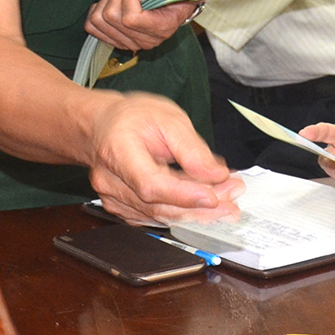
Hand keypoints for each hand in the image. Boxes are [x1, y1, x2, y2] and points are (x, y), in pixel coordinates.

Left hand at [83, 0, 197, 50]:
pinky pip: (91, 26)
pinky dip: (96, 10)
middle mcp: (143, 41)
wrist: (177, 12)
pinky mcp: (115, 41)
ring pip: (98, 19)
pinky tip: (110, 4)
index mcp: (160, 29)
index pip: (130, 19)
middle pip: (110, 16)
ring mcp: (128, 43)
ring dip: (107, 0)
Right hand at [84, 91, 243, 224]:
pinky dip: (184, 211)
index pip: (150, 184)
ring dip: (198, 211)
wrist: (101, 126)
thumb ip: (192, 148)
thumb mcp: (168, 118)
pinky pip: (156, 216)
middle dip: (201, 206)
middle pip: (159, 205)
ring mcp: (113, 199)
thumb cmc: (131, 118)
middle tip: (233, 197)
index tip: (214, 197)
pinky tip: (207, 204)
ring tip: (228, 200)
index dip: (184, 195)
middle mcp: (110, 181)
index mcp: (117, 152)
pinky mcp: (123, 208)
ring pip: (160, 215)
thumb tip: (217, 175)